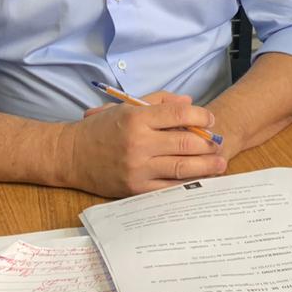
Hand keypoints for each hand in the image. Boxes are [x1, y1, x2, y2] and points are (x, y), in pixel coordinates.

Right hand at [61, 92, 226, 196]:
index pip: (178, 114)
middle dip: (207, 144)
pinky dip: (186, 183)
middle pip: (184, 143)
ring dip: (205, 166)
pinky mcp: (135, 188)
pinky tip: (199, 180)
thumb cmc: (100, 129)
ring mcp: (137, 168)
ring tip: (220, 164)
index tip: (210, 120)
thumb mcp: (125, 107)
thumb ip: (159, 102)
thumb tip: (189, 104)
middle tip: (220, 144)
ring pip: (180, 167)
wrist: (71, 156)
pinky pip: (167, 187)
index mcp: (136, 119)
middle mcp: (138, 143)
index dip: (200, 116)